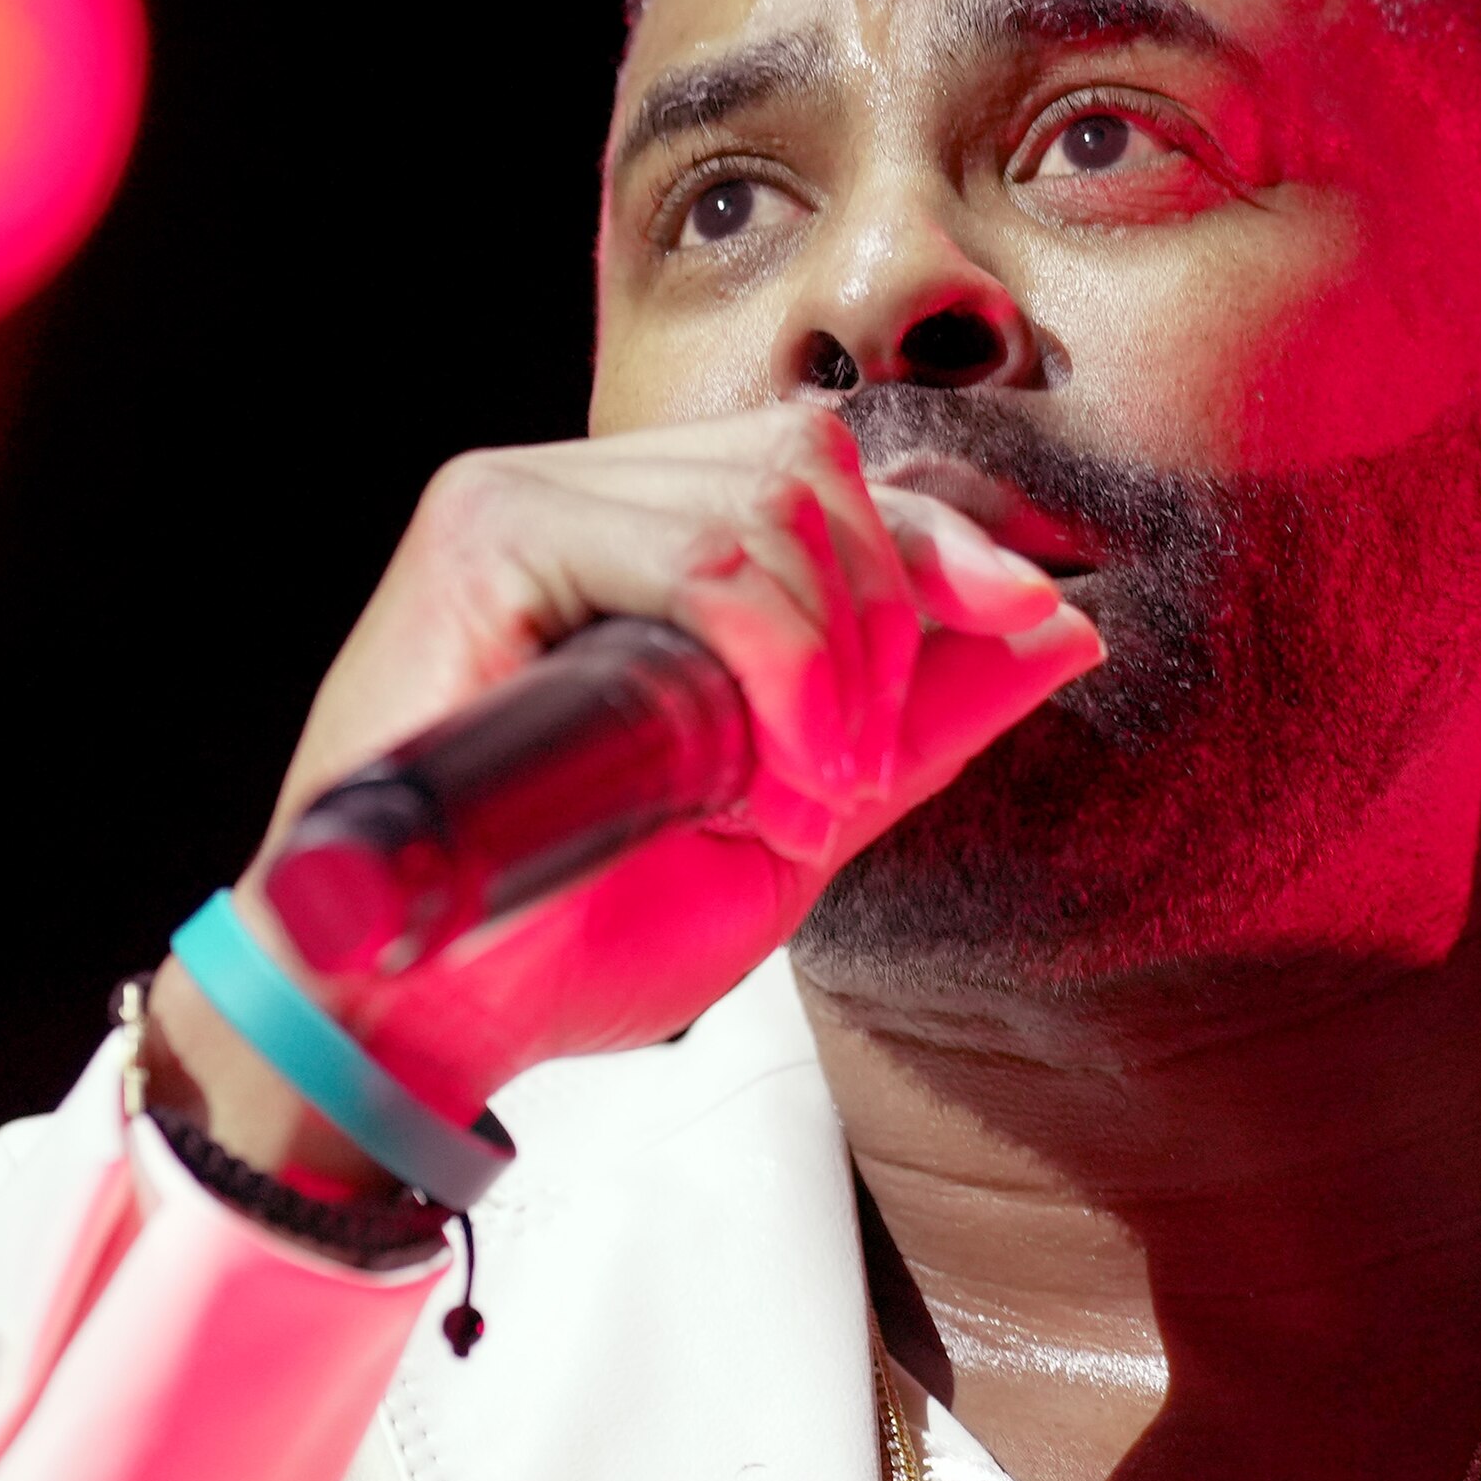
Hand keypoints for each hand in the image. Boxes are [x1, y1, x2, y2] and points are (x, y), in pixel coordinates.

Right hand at [149, 409, 1101, 1181]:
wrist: (419, 1022)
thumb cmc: (571, 935)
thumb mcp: (792, 829)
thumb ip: (913, 727)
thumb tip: (1061, 630)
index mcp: (645, 547)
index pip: (826, 475)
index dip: (941, 538)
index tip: (1031, 613)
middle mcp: (584, 498)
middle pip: (812, 458)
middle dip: (882, 618)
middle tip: (839, 779)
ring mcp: (525, 498)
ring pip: (772, 492)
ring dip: (831, 659)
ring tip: (790, 794)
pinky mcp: (487, 531)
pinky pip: (702, 549)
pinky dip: (774, 655)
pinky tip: (768, 763)